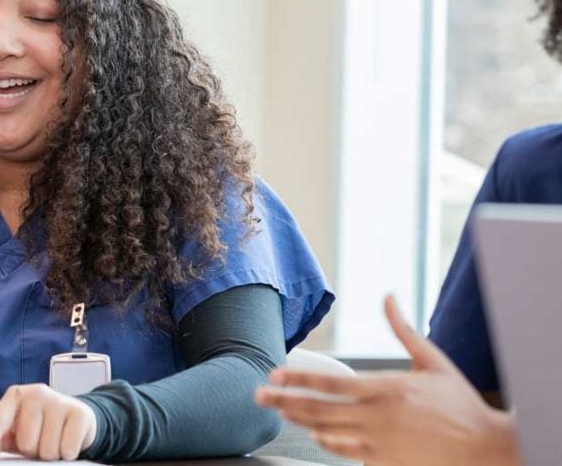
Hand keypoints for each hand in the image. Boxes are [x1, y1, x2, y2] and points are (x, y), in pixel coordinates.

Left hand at [0, 384, 96, 461]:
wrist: (75, 415)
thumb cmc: (40, 424)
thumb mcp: (16, 429)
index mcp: (14, 396)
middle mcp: (35, 393)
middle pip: (26, 442)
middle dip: (33, 450)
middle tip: (40, 439)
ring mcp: (58, 400)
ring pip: (47, 450)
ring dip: (51, 453)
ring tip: (54, 439)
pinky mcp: (78, 412)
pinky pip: (67, 449)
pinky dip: (68, 453)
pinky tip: (68, 440)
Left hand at [255, 295, 519, 465]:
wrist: (487, 448)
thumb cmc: (460, 403)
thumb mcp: (433, 360)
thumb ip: (403, 329)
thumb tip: (388, 296)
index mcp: (386, 388)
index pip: (329, 383)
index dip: (296, 380)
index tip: (272, 375)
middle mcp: (377, 417)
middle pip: (318, 410)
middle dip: (283, 402)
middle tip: (257, 396)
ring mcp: (379, 443)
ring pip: (327, 432)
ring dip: (299, 421)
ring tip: (278, 412)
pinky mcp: (385, 463)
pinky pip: (346, 453)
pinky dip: (327, 443)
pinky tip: (315, 435)